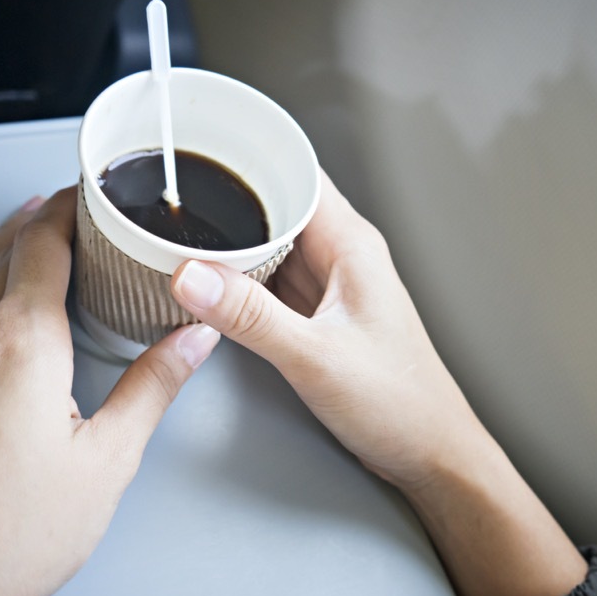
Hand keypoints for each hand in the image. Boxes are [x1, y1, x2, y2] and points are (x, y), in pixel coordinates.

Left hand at [0, 188, 219, 595]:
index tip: (91, 195)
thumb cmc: (7, 542)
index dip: (69, 212)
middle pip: (5, 254)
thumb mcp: (106, 463)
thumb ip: (152, 388)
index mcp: (22, 347)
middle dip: (42, 219)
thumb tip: (192, 338)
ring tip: (23, 216)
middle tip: (73, 204)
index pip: (45, 249)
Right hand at [171, 171, 586, 595]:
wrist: (431, 454)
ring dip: (228, 239)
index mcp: (352, 246)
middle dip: (223, 196)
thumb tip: (191, 274)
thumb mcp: (316, 357)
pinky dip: (237, 277)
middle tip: (165, 189)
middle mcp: (342, 257)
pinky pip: (269, 280)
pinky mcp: (318, 317)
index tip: (197, 141)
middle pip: (274, 204)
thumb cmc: (400, 404)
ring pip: (269, 243)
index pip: (295, 172)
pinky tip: (206, 283)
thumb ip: (251, 316)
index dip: (247, 152)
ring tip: (172, 230)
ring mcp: (330, 287)